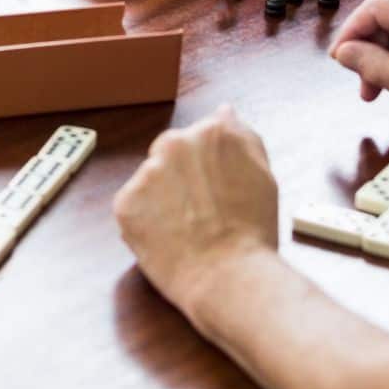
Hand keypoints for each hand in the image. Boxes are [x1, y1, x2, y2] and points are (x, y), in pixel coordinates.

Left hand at [113, 106, 281, 318]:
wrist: (230, 278)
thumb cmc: (253, 232)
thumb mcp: (263, 174)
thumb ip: (242, 137)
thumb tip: (224, 111)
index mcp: (212, 132)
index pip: (201, 138)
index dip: (209, 168)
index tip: (216, 191)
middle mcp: (175, 143)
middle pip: (171, 154)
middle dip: (181, 178)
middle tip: (202, 212)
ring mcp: (147, 172)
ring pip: (151, 181)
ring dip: (163, 199)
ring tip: (188, 230)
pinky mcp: (126, 202)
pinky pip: (134, 206)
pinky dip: (147, 221)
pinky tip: (169, 239)